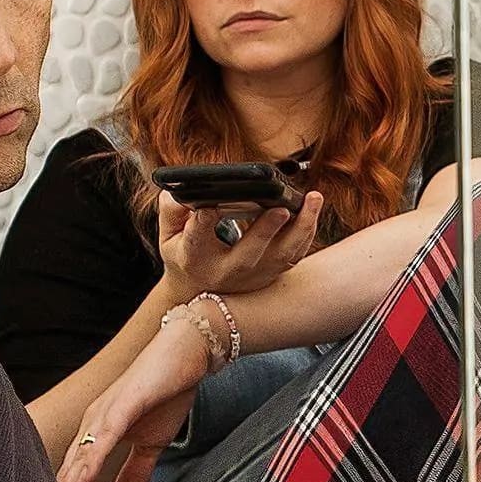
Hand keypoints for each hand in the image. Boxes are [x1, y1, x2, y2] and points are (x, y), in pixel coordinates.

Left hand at [57, 305, 212, 481]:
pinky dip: (93, 455)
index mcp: (98, 433)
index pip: (74, 474)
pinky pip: (106, 433)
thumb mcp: (152, 444)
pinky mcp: (126, 401)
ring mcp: (107, 411)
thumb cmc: (166, 393)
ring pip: (82, 453)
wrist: (187, 352)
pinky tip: (83, 476)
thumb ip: (135, 473)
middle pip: (70, 467)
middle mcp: (94, 423)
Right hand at [159, 191, 322, 294]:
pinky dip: (307, 231)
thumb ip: (171, 210)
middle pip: (248, 254)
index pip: (197, 239)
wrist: (200, 290)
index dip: (201, 222)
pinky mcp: (272, 273)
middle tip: (279, 209)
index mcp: (196, 258)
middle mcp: (227, 271)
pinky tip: (312, 207)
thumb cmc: (185, 253)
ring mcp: (254, 275)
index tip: (208, 207)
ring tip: (313, 198)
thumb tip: (179, 192)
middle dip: (264, 231)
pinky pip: (295, 254)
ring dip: (301, 227)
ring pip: (282, 255)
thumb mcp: (167, 235)